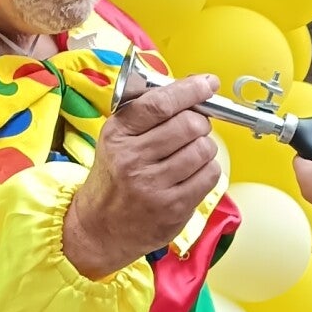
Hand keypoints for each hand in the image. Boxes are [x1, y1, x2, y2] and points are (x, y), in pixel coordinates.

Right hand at [64, 74, 220, 278]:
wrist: (101, 228)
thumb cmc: (115, 177)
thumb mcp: (116, 139)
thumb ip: (147, 112)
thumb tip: (191, 87)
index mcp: (118, 135)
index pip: (160, 104)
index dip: (190, 90)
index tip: (207, 83)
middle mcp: (133, 159)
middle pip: (189, 125)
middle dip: (199, 122)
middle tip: (193, 128)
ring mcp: (154, 186)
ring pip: (204, 149)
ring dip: (204, 147)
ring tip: (189, 154)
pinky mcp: (173, 208)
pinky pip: (210, 175)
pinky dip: (208, 170)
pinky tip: (192, 173)